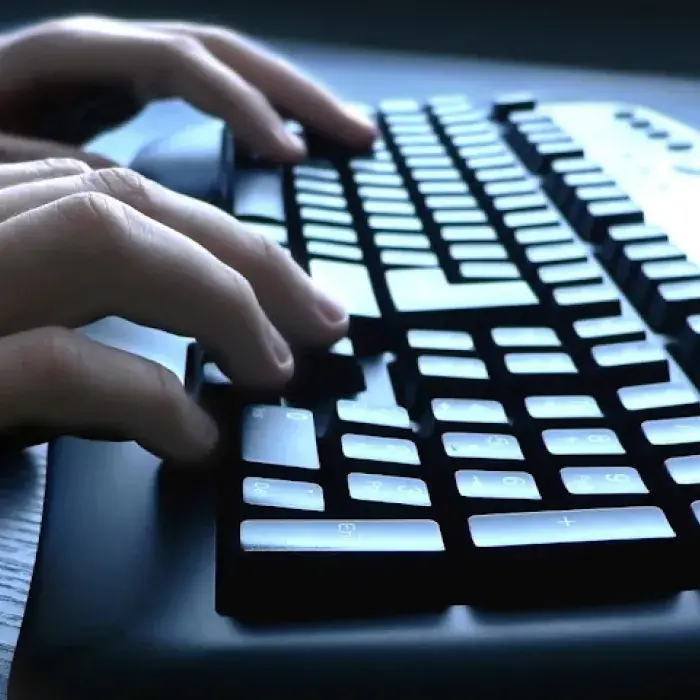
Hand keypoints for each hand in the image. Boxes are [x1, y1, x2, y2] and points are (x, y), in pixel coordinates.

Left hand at [0, 15, 376, 163]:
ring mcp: (117, 74)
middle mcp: (104, 52)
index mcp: (69, 56)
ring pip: (224, 70)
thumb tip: (130, 194)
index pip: (180, 65)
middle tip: (357, 136)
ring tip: (346, 134)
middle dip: (295, 93)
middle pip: (221, 53)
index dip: (241, 107)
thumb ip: (57, 172)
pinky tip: (283, 144)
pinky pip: (205, 99)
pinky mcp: (122, 99)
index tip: (292, 156)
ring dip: (289, 99)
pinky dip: (254, 120)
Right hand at [0, 160, 349, 459]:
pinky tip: (197, 439)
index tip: (286, 291)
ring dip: (217, 301)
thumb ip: (69, 342)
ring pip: (103, 239)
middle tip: (324, 320)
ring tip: (275, 369)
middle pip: (126, 197)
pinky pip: (60, 362)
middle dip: (248, 259)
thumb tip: (177, 379)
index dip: (218, 240)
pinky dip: (148, 396)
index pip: (115, 195)